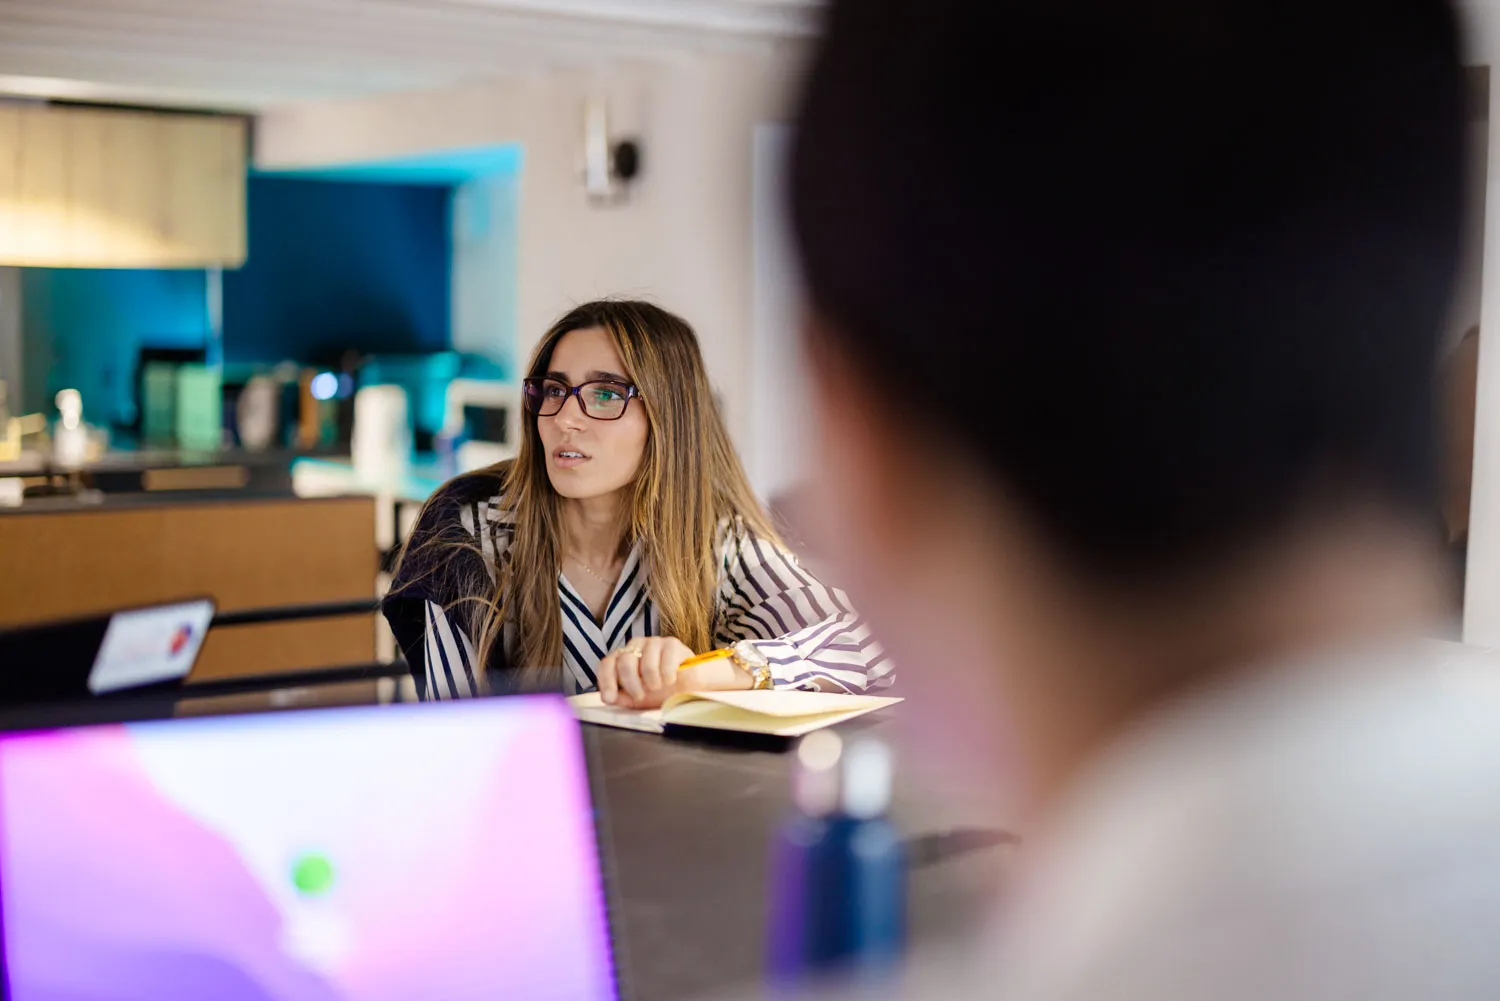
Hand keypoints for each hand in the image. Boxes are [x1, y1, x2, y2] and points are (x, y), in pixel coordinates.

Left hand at [596, 637, 751, 708]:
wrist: (689, 685)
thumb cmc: (661, 691)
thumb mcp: (638, 699)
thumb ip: (622, 697)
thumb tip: (608, 698)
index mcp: (623, 658)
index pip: (607, 664)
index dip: (606, 681)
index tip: (609, 698)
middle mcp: (636, 645)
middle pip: (624, 662)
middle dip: (631, 684)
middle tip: (640, 696)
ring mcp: (654, 642)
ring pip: (645, 663)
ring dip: (652, 681)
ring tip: (658, 687)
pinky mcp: (671, 643)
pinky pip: (665, 661)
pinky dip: (667, 675)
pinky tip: (671, 680)